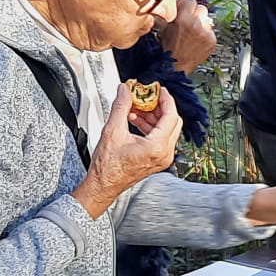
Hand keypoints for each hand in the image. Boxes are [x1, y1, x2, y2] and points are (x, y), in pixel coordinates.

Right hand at [73, 84, 181, 219]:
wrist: (103, 185)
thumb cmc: (107, 167)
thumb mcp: (112, 131)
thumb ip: (121, 106)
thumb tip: (125, 90)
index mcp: (157, 147)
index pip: (171, 116)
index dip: (165, 99)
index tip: (158, 90)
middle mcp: (165, 154)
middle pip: (172, 122)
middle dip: (159, 107)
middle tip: (147, 98)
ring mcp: (162, 158)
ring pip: (166, 129)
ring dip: (153, 116)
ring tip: (137, 108)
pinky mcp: (157, 159)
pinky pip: (160, 138)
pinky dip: (151, 126)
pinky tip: (136, 120)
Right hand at [158, 0, 216, 73]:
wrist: (174, 66)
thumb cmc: (167, 49)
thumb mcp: (165, 26)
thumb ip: (174, 11)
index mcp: (183, 19)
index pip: (190, 1)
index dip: (186, 4)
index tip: (186, 7)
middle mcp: (197, 24)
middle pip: (201, 8)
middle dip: (195, 13)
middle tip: (189, 21)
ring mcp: (206, 33)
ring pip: (207, 19)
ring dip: (201, 23)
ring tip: (193, 32)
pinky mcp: (212, 41)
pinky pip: (211, 31)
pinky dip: (205, 33)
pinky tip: (197, 40)